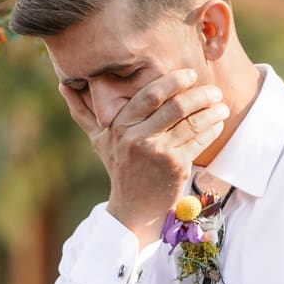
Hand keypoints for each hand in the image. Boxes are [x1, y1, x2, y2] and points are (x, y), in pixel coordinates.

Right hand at [60, 68, 227, 245]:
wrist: (132, 209)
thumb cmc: (118, 169)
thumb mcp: (99, 140)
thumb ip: (82, 112)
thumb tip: (63, 85)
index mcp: (120, 126)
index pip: (149, 96)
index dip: (172, 81)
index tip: (189, 74)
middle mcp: (137, 138)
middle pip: (174, 106)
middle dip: (198, 94)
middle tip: (212, 88)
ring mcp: (158, 153)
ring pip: (191, 122)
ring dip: (211, 110)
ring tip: (221, 103)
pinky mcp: (176, 166)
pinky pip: (199, 140)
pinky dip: (212, 128)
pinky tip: (218, 121)